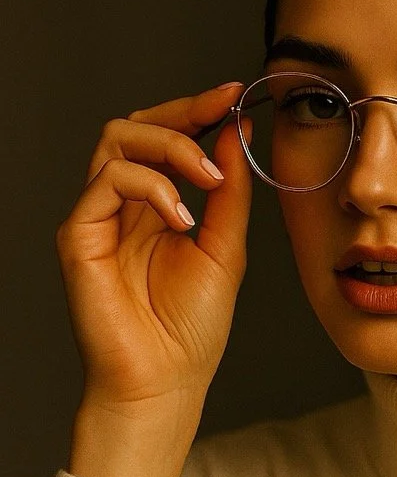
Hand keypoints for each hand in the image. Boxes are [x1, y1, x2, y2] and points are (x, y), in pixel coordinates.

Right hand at [56, 82, 252, 413]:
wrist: (165, 382)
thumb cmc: (190, 330)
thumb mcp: (227, 249)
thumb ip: (230, 192)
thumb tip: (237, 131)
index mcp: (156, 207)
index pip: (166, 139)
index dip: (197, 109)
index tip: (235, 94)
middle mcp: (123, 206)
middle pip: (135, 125)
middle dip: (182, 111)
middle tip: (222, 111)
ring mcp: (98, 217)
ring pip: (117, 139)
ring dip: (171, 146)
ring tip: (209, 181)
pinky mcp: (78, 234)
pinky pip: (107, 179)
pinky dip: (151, 185)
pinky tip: (181, 218)